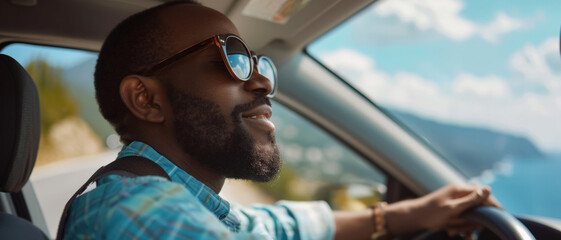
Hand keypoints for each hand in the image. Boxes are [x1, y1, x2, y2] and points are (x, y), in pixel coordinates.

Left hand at [385, 184, 500, 236]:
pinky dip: (459, 226)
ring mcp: (454, 200)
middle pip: (477, 206)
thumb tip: (488, 188)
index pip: (483, 194)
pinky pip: (461, 218)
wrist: (413, 218)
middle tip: (473, 230)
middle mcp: (458, 193)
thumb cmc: (431, 213)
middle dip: (475, 220)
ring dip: (465, 225)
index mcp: (460, 189)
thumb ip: (471, 200)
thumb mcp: (453, 208)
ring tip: (455, 232)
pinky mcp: (450, 208)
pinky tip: (451, 232)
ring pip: (469, 214)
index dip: (493, 205)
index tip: (501, 216)